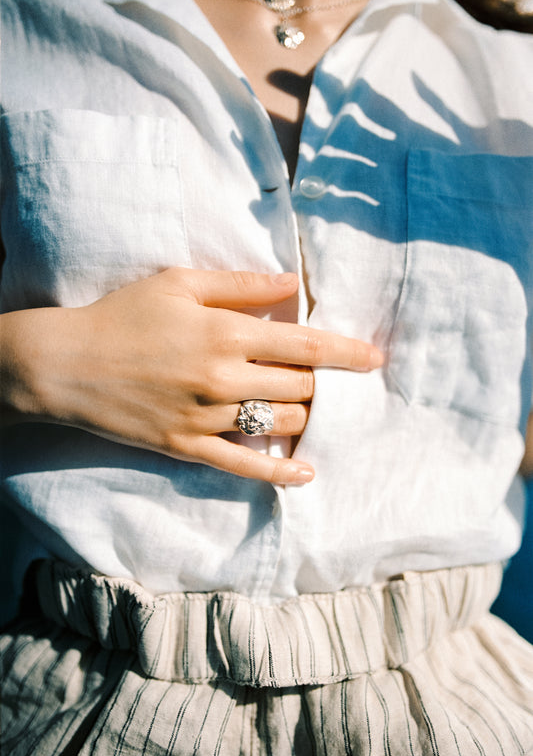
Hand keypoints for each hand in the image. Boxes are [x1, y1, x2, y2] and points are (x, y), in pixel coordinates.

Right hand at [1, 268, 382, 483]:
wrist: (68, 364)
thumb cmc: (124, 315)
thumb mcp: (180, 283)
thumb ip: (241, 284)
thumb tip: (293, 281)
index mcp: (226, 333)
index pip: (305, 343)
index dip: (346, 351)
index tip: (374, 358)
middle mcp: (224, 377)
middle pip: (299, 387)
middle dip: (320, 383)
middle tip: (321, 379)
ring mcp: (207, 417)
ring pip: (281, 424)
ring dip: (304, 417)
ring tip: (309, 410)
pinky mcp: (189, 447)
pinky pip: (244, 466)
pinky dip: (280, 473)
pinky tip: (305, 473)